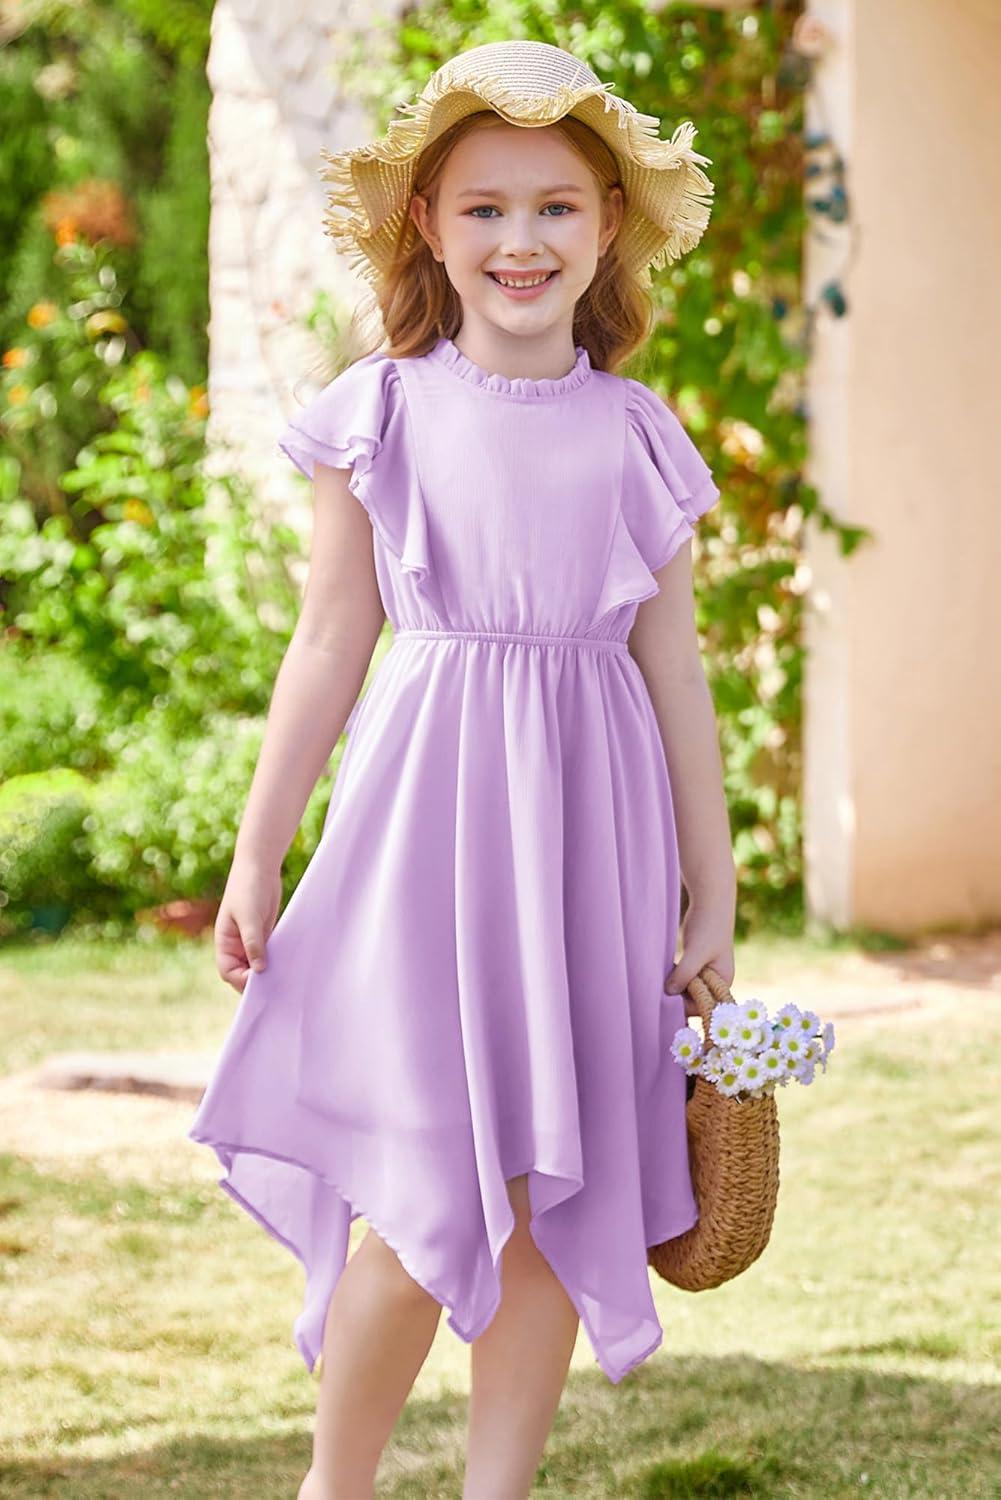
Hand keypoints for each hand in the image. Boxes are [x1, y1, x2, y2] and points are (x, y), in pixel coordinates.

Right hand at [214, 857, 281, 993]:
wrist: (259, 867)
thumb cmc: (248, 889)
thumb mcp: (249, 917)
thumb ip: (253, 943)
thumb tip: (259, 971)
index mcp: (224, 943)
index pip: (228, 972)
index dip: (241, 981)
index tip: (260, 981)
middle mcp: (235, 945)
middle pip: (243, 973)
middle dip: (256, 981)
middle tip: (277, 986)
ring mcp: (250, 941)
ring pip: (257, 966)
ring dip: (268, 972)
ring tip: (285, 978)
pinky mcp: (264, 935)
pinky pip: (269, 954)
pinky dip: (276, 961)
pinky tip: (289, 964)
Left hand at [664, 902, 735, 1021]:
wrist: (710, 901)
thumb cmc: (708, 926)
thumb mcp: (696, 953)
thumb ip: (684, 974)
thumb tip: (668, 993)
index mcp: (723, 981)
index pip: (704, 1005)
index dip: (686, 1006)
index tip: (666, 1002)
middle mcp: (716, 980)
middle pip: (695, 999)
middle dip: (679, 997)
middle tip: (658, 993)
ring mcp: (705, 971)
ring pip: (687, 988)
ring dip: (674, 986)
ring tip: (658, 983)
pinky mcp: (695, 962)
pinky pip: (683, 976)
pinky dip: (674, 977)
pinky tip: (662, 973)